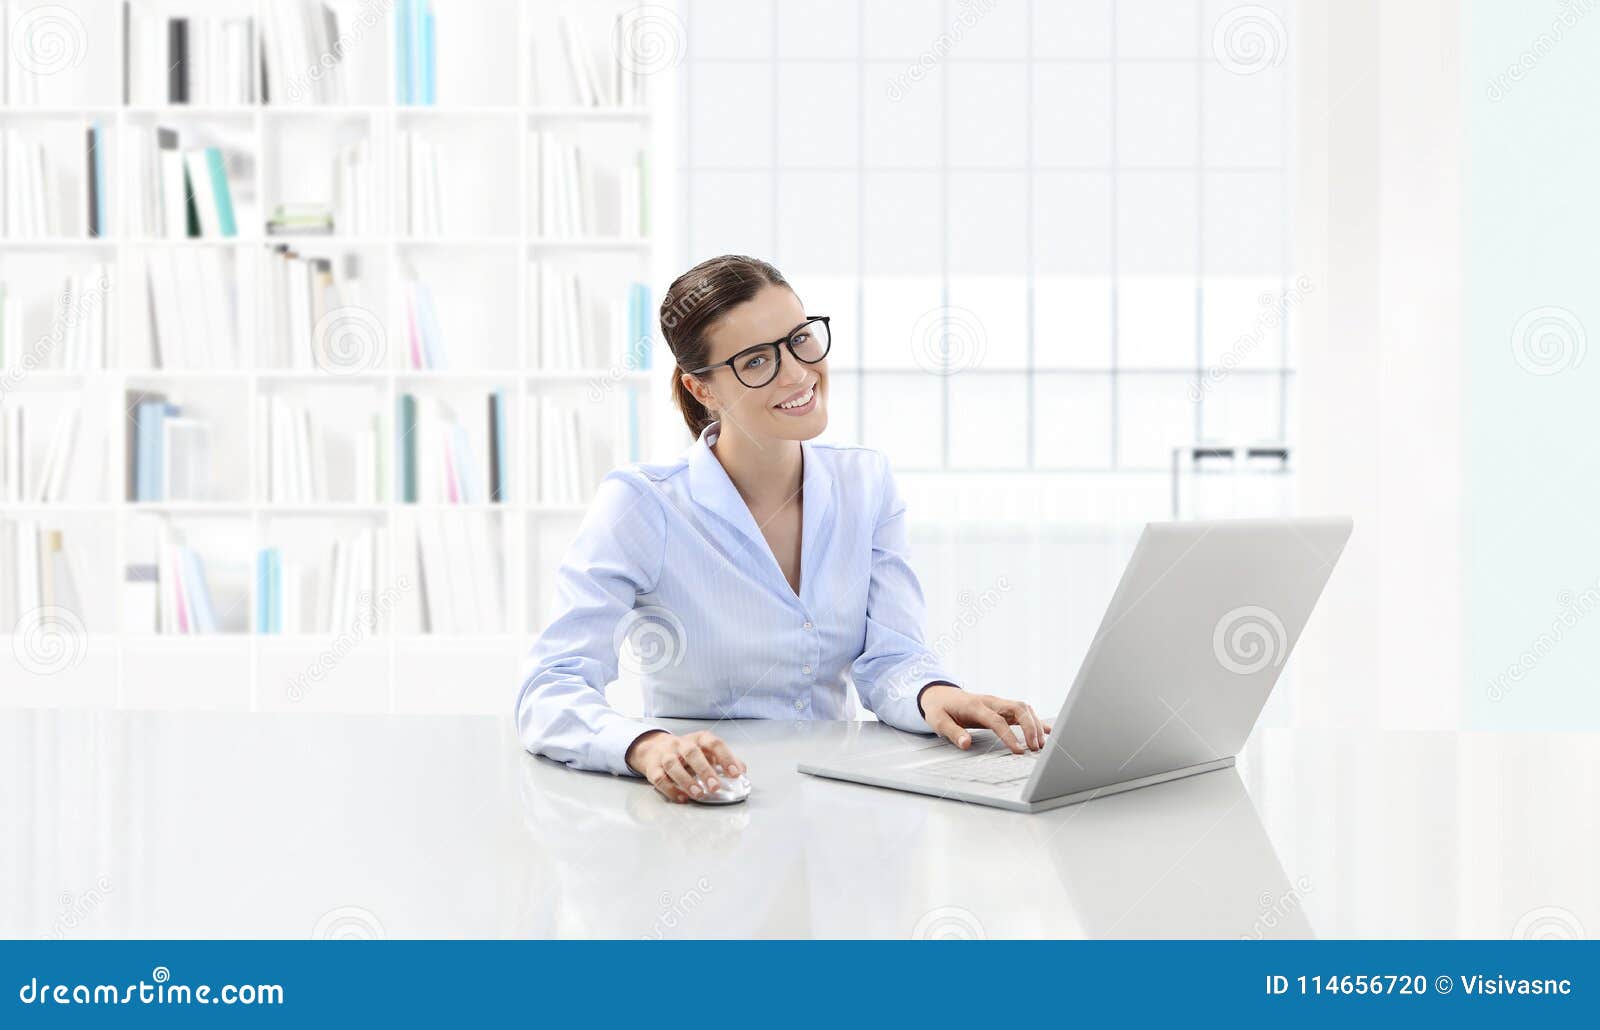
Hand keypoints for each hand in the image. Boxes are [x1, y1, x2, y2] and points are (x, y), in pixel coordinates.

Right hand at [625, 729, 744, 803]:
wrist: (654, 748)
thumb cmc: (686, 752)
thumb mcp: (706, 751)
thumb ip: (724, 759)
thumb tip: (742, 770)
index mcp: (698, 739)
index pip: (714, 743)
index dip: (726, 757)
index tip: (735, 773)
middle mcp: (681, 744)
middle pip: (692, 753)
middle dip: (705, 770)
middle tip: (715, 787)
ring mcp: (665, 755)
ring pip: (673, 765)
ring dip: (686, 780)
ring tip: (699, 794)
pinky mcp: (652, 768)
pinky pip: (659, 778)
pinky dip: (670, 789)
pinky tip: (682, 797)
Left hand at [919, 684, 1050, 753]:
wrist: (938, 693)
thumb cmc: (939, 708)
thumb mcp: (938, 721)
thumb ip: (953, 732)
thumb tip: (966, 744)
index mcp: (975, 705)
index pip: (997, 720)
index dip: (1009, 736)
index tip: (1019, 750)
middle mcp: (990, 701)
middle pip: (1017, 709)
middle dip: (1030, 727)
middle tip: (1035, 748)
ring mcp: (997, 703)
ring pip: (1023, 708)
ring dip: (1035, 724)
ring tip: (1041, 744)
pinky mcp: (1000, 707)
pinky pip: (1021, 711)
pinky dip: (1035, 720)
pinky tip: (1047, 730)